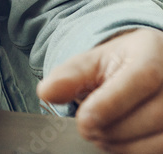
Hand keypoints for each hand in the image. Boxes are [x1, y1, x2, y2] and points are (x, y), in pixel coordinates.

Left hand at [37, 28, 162, 152]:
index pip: (142, 78)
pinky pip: (160, 149)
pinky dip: (134, 150)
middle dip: (111, 128)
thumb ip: (68, 76)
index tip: (84, 120)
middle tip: (86, 126)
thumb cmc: (117, 66)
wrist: (147, 68)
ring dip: (121, 143)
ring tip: (99, 132)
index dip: (112, 103)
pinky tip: (117, 140)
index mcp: (153, 53)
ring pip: (158, 138)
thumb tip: (47, 92)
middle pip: (152, 115)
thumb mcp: (91, 62)